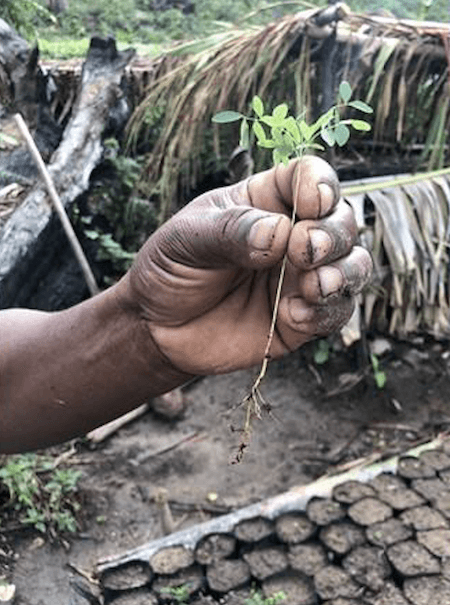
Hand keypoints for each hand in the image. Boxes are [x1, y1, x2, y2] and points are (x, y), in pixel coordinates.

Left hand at [124, 156, 371, 375]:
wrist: (159, 328)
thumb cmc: (170, 269)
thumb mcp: (186, 239)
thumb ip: (231, 231)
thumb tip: (280, 233)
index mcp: (265, 201)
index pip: (310, 177)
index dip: (320, 184)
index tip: (310, 204)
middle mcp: (293, 236)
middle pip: (342, 220)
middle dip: (333, 234)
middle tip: (305, 251)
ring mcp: (301, 278)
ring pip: (353, 265)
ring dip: (345, 273)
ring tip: (315, 286)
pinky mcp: (303, 318)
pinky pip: (337, 312)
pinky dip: (326, 314)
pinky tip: (293, 316)